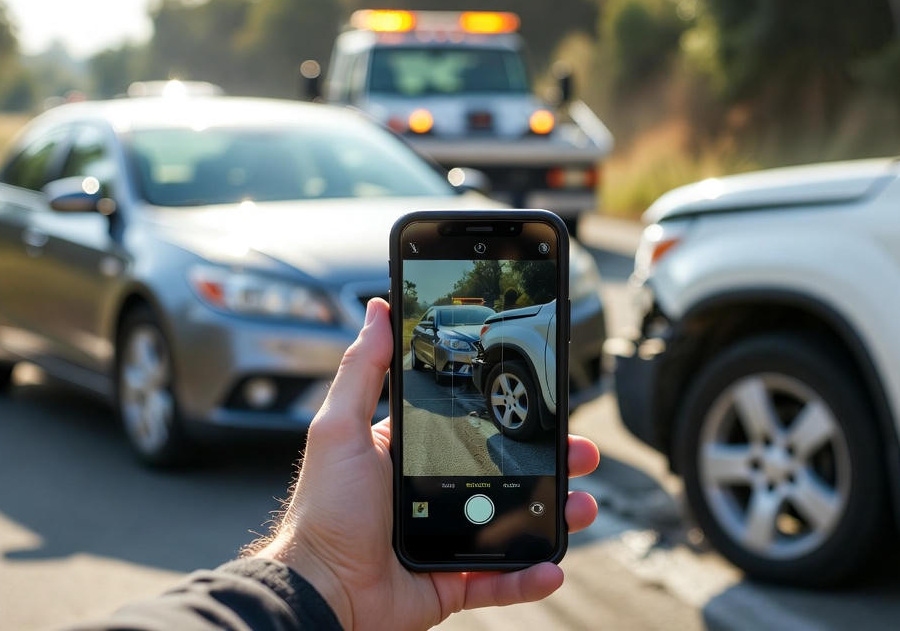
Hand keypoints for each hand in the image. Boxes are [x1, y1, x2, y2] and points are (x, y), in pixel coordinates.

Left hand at [252, 298, 599, 630]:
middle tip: (580, 453)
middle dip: (552, 463)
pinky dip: (528, 575)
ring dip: (554, 515)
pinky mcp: (450, 582)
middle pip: (507, 474)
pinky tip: (552, 564)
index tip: (547, 406)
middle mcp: (435, 494)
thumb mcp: (339, 428)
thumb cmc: (321, 511)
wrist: (319, 591)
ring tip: (580, 506)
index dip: (513, 419)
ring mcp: (447, 539)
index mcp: (412, 455)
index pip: (475, 428)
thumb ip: (362, 370)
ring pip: (514, 524)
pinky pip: (500, 580)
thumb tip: (376, 310)